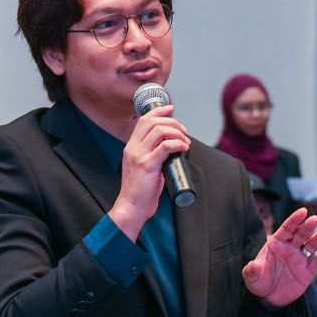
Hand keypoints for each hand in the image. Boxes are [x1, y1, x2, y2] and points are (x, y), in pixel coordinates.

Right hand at [110, 104, 188, 239]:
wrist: (131, 207)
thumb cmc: (140, 191)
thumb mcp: (143, 167)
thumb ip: (153, 156)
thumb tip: (171, 148)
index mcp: (131, 147)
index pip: (143, 120)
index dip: (158, 111)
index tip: (171, 109)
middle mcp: (133, 148)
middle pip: (153, 122)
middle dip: (172, 121)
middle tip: (183, 130)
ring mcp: (139, 156)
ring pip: (159, 131)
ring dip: (177, 132)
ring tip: (185, 141)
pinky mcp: (148, 165)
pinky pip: (165, 146)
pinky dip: (178, 143)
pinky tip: (184, 148)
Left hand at [242, 207, 316, 306]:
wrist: (268, 298)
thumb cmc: (258, 282)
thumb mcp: (252, 276)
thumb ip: (252, 270)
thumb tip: (252, 266)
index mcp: (276, 244)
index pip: (286, 229)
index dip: (294, 220)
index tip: (303, 211)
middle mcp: (290, 249)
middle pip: (300, 235)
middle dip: (307, 227)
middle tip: (315, 219)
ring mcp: (300, 259)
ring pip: (311, 246)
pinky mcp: (308, 272)